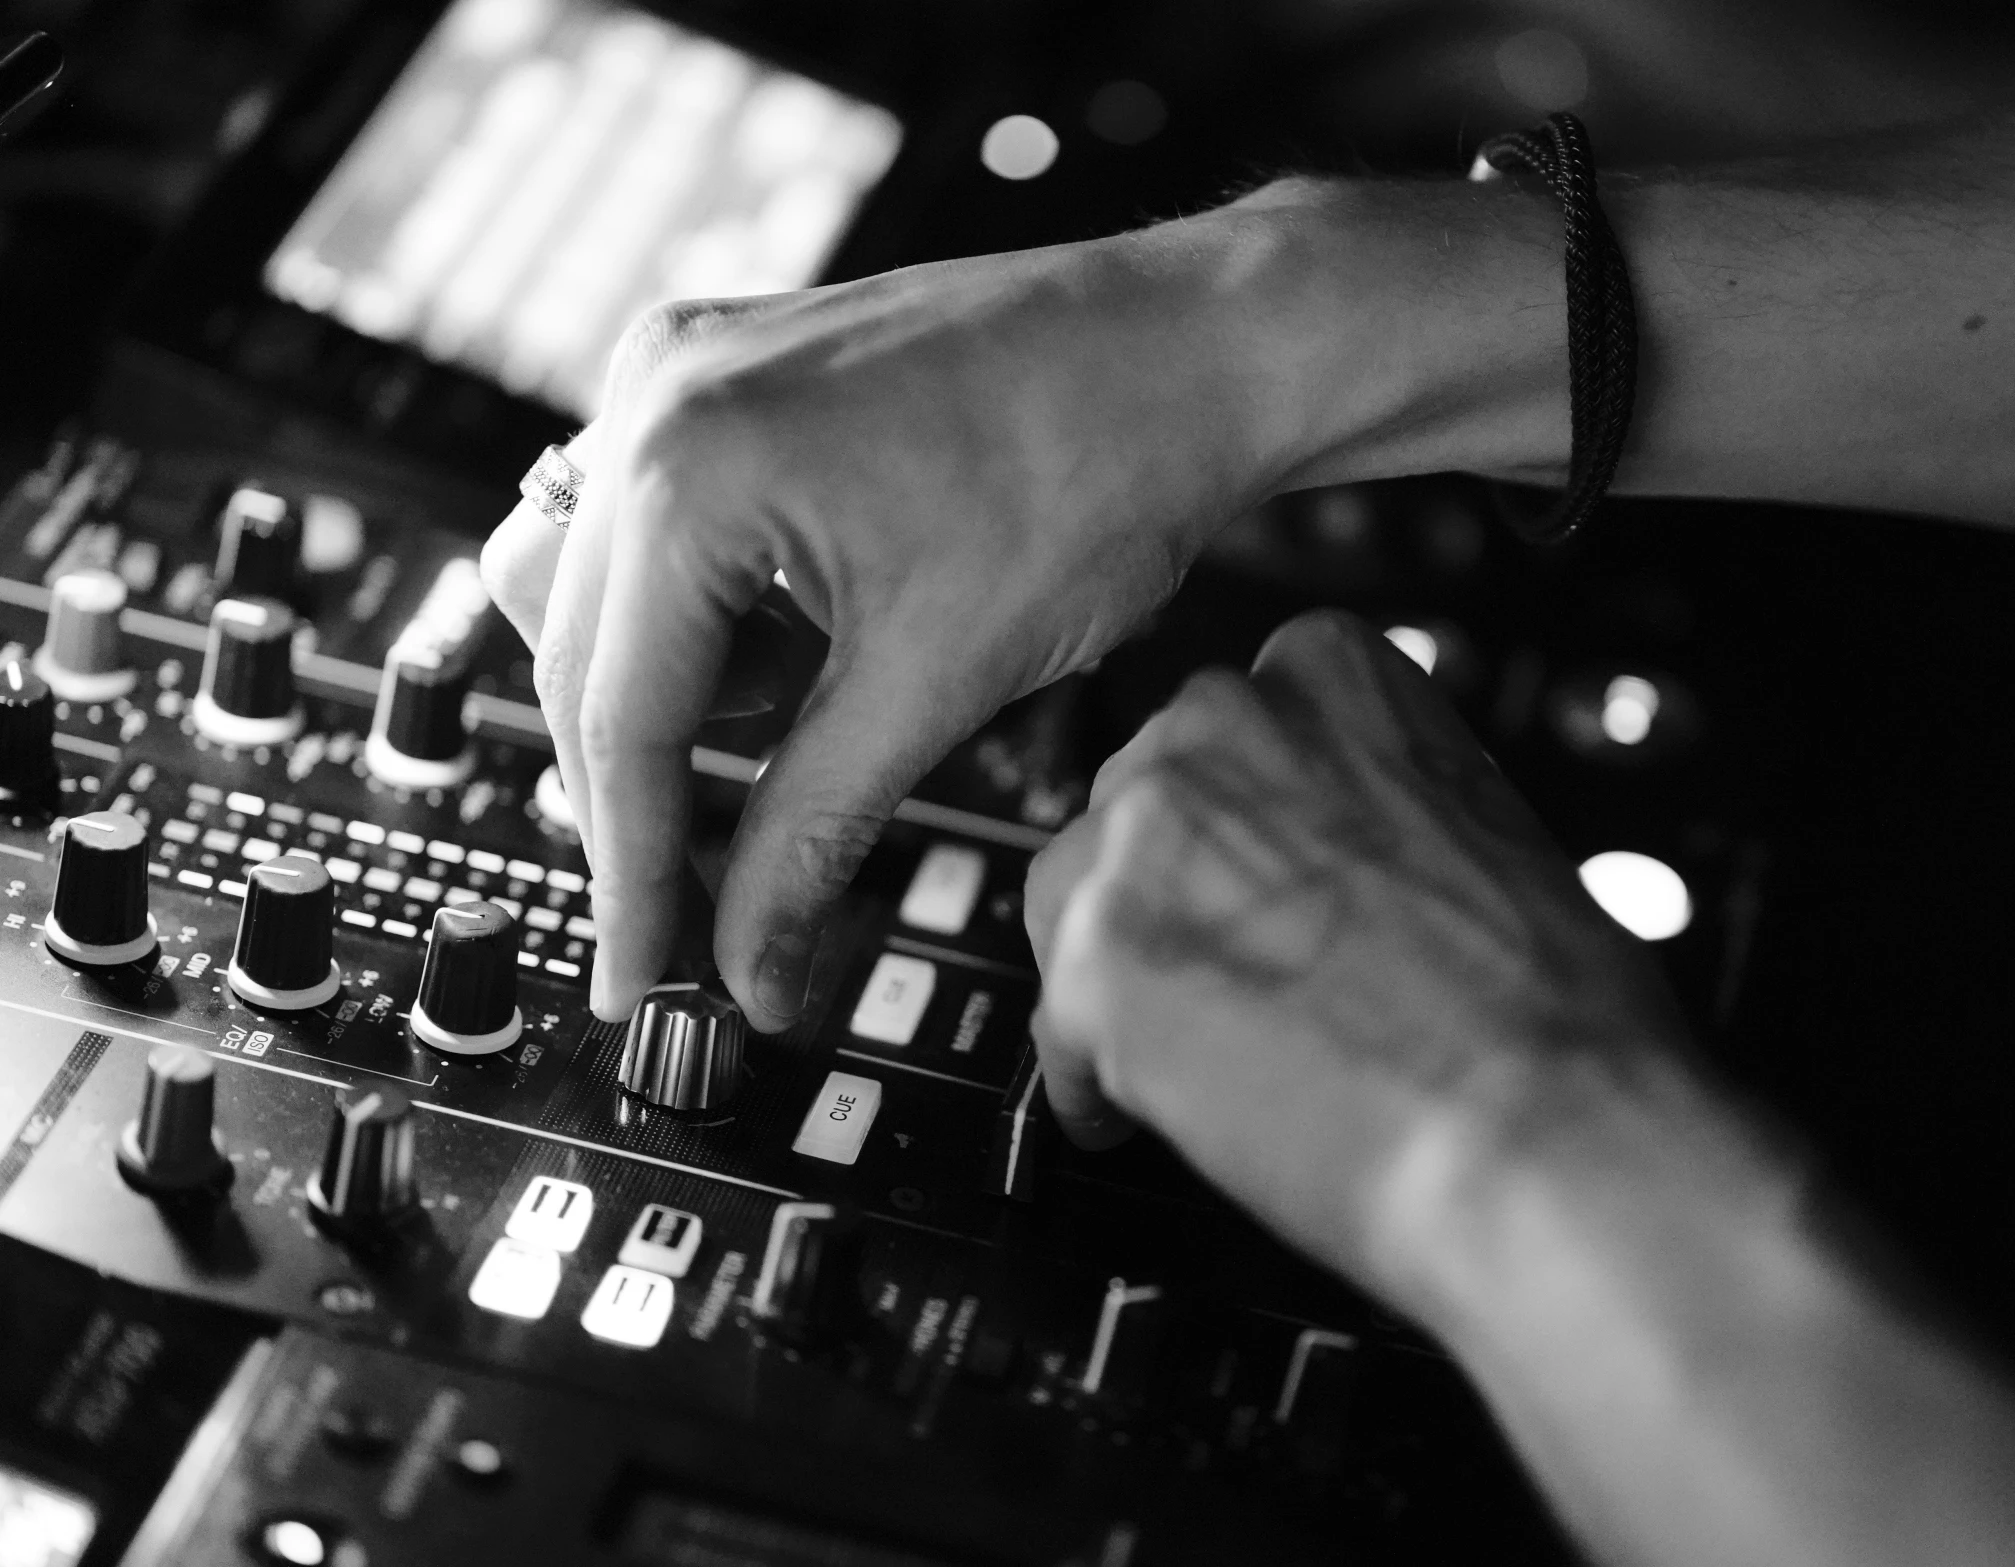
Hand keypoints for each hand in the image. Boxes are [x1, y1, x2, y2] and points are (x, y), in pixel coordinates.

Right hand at [478, 178, 1575, 1030]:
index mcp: (687, 464)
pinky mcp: (730, 379)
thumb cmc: (1094, 470)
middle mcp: (653, 396)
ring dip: (685, 701)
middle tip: (705, 924)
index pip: (623, 720)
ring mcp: (686, 372)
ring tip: (808, 728)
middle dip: (651, 798)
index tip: (638, 985)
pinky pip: (666, 533)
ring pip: (612, 602)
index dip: (633, 876)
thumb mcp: (936, 681)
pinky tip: (810, 653)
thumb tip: (749, 974)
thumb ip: (813, 837)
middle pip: (589, 665)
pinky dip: (717, 623)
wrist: (1194, 351)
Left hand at [1023, 610, 1702, 1310]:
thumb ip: (1375, 809)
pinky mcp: (1093, 959)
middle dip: (1175, 893)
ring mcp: (1145, 836)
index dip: (1241, 826)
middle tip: (1234, 976)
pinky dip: (1099, 1080)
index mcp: (1331, 674)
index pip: (1229, 731)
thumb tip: (1332, 854)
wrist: (1541, 1131)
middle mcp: (1224, 726)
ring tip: (1200, 1056)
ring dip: (1125, 979)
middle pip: (1141, 809)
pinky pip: (1060, 1025)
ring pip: (1079, 904)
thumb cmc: (1552, 1009)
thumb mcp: (1482, 830)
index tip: (1257, 877)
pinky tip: (1159, 1114)